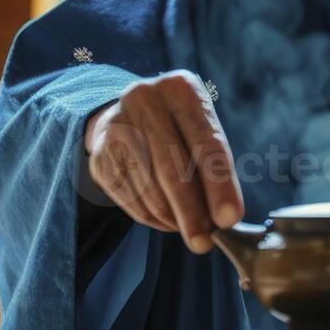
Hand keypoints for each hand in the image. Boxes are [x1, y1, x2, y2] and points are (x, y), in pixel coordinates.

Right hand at [83, 70, 242, 253]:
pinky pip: (128, 197)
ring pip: (148, 186)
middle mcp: (144, 98)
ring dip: (172, 218)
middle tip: (204, 242)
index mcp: (180, 87)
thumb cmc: (178, 128)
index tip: (229, 219)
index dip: (219, 185)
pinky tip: (166, 221)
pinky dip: (150, 217)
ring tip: (189, 231)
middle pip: (172, 168)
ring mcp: (116, 125)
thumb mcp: (201, 129)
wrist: (127, 114)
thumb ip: (215, 167)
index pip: (206, 143)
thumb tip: (225, 220)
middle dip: (192, 212)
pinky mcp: (99, 153)